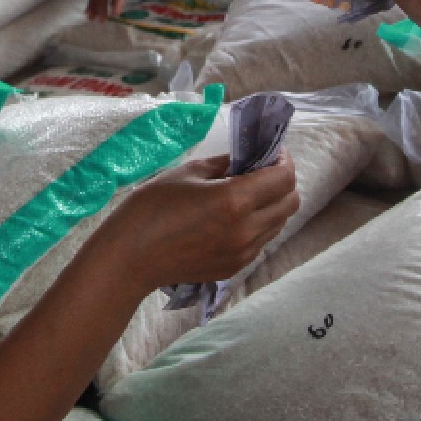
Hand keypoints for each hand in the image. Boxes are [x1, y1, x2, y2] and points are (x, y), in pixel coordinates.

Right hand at [95, 156, 299, 293]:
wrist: (130, 258)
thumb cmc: (151, 208)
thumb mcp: (187, 174)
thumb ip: (223, 165)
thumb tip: (245, 160)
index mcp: (235, 200)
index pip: (283, 178)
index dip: (283, 160)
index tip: (271, 152)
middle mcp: (246, 229)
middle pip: (290, 203)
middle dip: (282, 182)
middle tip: (262, 171)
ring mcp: (243, 253)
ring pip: (278, 224)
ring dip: (272, 205)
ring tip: (247, 195)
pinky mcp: (234, 268)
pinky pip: (261, 242)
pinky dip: (258, 225)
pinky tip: (233, 218)